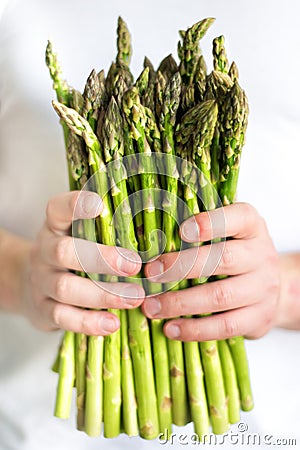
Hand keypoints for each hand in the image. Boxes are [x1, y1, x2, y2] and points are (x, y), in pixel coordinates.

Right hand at [26, 191, 143, 334]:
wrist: (29, 283)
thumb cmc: (71, 254)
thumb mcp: (78, 234)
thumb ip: (104, 227)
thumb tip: (152, 221)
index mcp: (55, 227)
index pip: (58, 209)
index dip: (76, 205)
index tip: (100, 204)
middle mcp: (45, 251)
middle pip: (64, 252)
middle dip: (100, 259)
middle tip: (134, 266)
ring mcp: (41, 281)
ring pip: (65, 287)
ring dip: (103, 294)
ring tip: (135, 298)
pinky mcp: (43, 309)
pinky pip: (63, 318)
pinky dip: (88, 323)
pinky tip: (113, 324)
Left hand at [143, 203, 279, 340]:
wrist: (274, 286)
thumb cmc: (236, 253)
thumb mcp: (228, 232)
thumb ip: (199, 229)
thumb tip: (152, 233)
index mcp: (252, 227)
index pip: (239, 217)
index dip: (211, 223)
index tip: (180, 231)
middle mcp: (261, 255)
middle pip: (224, 259)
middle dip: (182, 266)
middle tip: (150, 273)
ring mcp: (263, 289)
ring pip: (221, 296)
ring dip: (181, 303)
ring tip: (152, 307)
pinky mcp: (259, 318)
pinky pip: (225, 327)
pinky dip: (195, 330)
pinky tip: (171, 328)